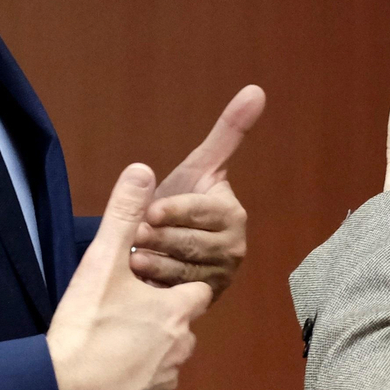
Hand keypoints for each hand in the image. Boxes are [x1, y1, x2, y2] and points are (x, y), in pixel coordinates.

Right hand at [47, 164, 212, 389]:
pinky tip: (102, 373)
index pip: (195, 291)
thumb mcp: (103, 260)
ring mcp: (163, 383)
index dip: (173, 285)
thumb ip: (124, 213)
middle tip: (118, 314)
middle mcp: (180, 348)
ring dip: (144, 352)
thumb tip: (142, 169)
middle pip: (179, 326)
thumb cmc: (86, 325)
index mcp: (177, 310)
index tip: (146, 284)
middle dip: (157, 319)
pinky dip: (129, 383)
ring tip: (107, 343)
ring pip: (163, 360)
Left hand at [130, 85, 264, 299]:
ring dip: (153, 262)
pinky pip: (175, 294)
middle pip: (189, 244)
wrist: (169, 243)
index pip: (200, 212)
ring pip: (181, 270)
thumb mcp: (200, 165)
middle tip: (135, 234)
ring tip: (133, 255)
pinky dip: (155, 284)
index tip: (150, 210)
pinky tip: (139, 276)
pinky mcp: (203, 299)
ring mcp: (219, 277)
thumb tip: (256, 89)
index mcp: (232, 215)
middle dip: (159, 237)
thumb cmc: (182, 199)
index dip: (174, 210)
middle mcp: (232, 248)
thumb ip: (228, 131)